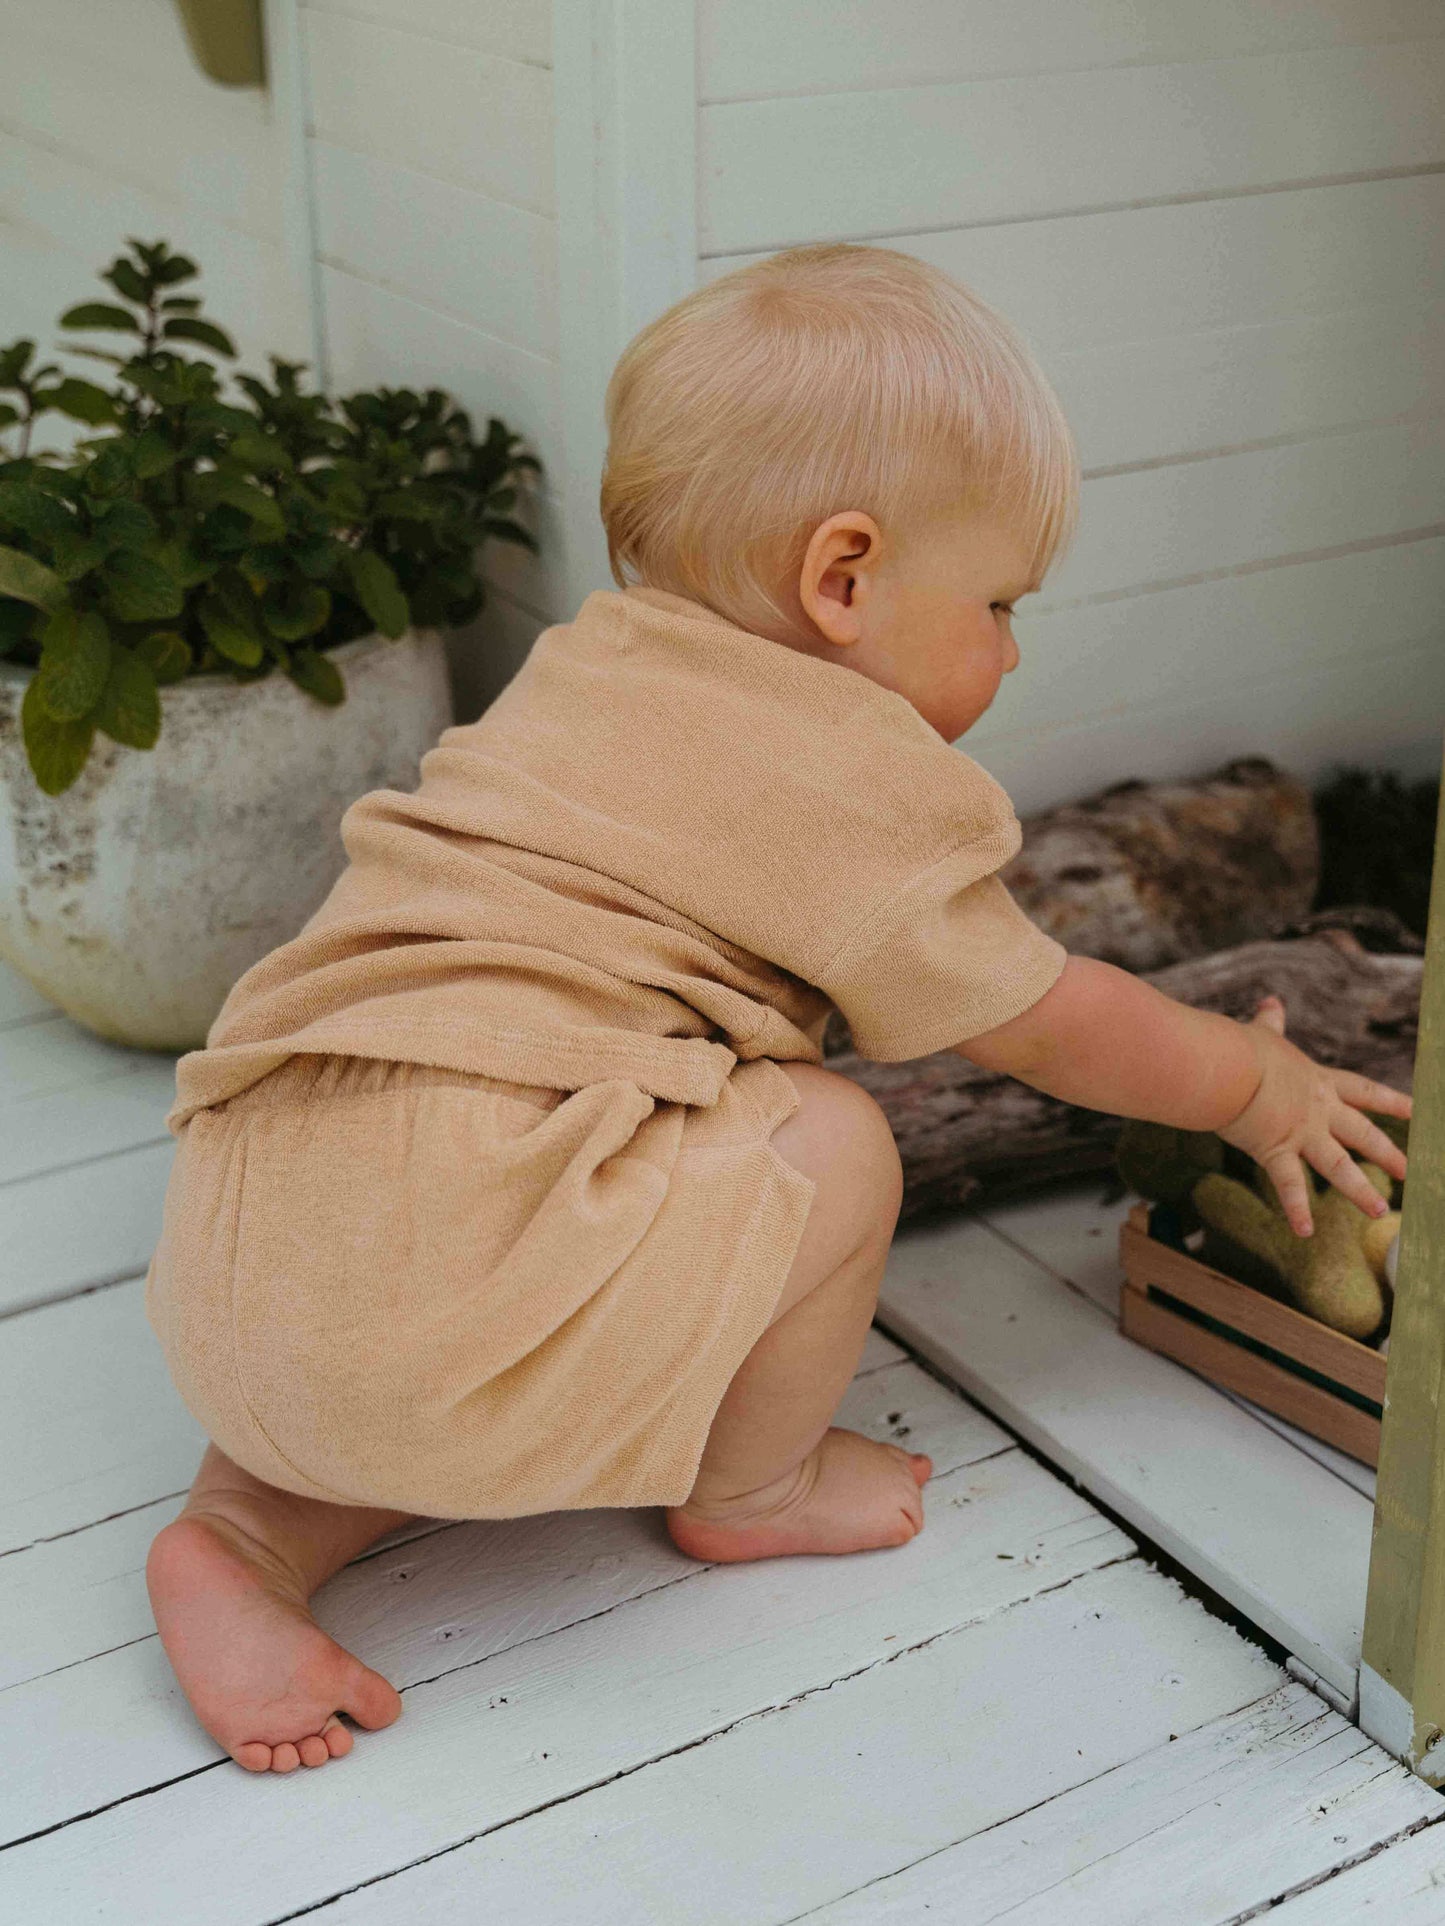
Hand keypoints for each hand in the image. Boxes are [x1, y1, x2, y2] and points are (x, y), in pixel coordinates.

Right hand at [1217, 995, 1411, 1236]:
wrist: (1230, 1065)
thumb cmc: (1242, 1047)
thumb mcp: (1263, 1033)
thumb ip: (1270, 1022)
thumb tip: (1272, 1001)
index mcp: (1316, 1081)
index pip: (1363, 1091)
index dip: (1391, 1102)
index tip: (1418, 1111)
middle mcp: (1317, 1110)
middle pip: (1361, 1133)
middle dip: (1388, 1153)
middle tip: (1412, 1171)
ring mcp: (1300, 1132)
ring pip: (1339, 1166)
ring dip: (1361, 1191)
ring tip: (1382, 1211)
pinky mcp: (1275, 1150)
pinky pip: (1289, 1186)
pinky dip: (1297, 1210)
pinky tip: (1306, 1232)